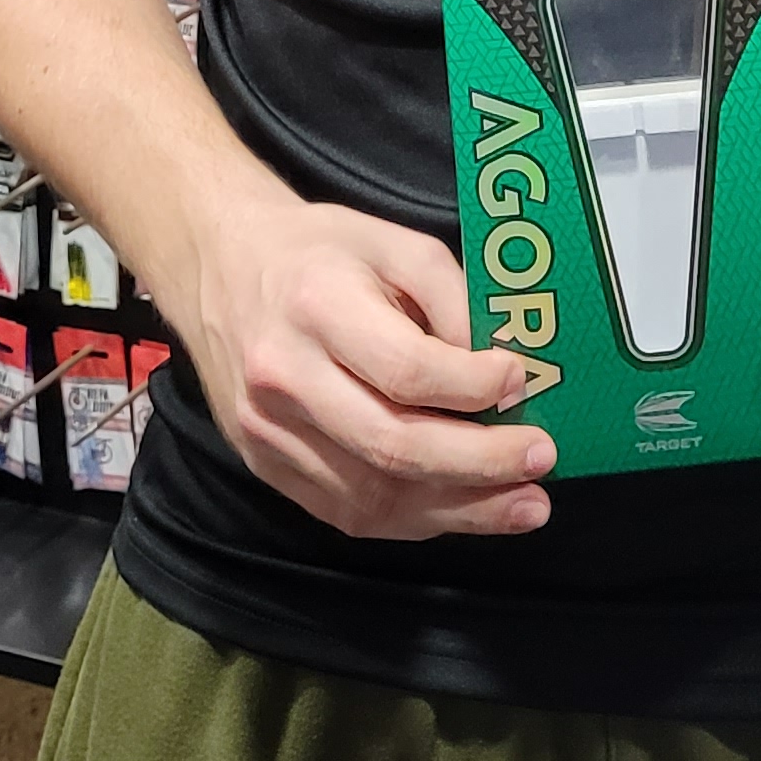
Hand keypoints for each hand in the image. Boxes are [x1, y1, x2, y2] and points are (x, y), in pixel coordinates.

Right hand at [169, 186, 555, 540]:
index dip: (473, 387)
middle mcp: (283, 376)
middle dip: (481, 463)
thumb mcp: (393, 242)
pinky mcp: (263, 464)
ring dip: (459, 510)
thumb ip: (452, 299)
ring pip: (372, 495)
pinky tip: (463, 510)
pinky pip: (346, 511)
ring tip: (525, 505)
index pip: (406, 370)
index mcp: (316, 306)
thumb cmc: (319, 251)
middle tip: (542, 459)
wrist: (218, 266)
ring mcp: (267, 431)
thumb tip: (504, 375)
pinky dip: (413, 518)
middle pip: (392, 445)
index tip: (520, 381)